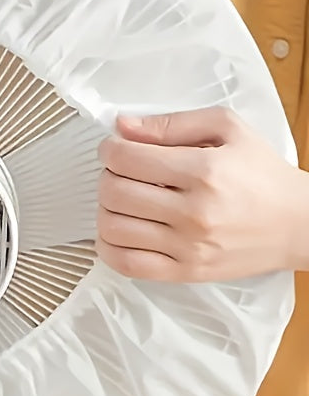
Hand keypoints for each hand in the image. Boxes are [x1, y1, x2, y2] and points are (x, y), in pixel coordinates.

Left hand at [96, 107, 307, 281]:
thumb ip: (171, 124)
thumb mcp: (227, 129)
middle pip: (113, 193)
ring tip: (122, 201)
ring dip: (106, 210)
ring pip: (113, 228)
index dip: (109, 150)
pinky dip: (108, 248)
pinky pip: (127, 264)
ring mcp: (188, 247)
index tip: (114, 149)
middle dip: (107, 177)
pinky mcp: (186, 272)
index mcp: (203, 171)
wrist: (299, 224)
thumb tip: (122, 126)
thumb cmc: (261, 173)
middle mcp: (193, 212)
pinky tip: (117, 232)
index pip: (125, 159)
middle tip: (121, 173)